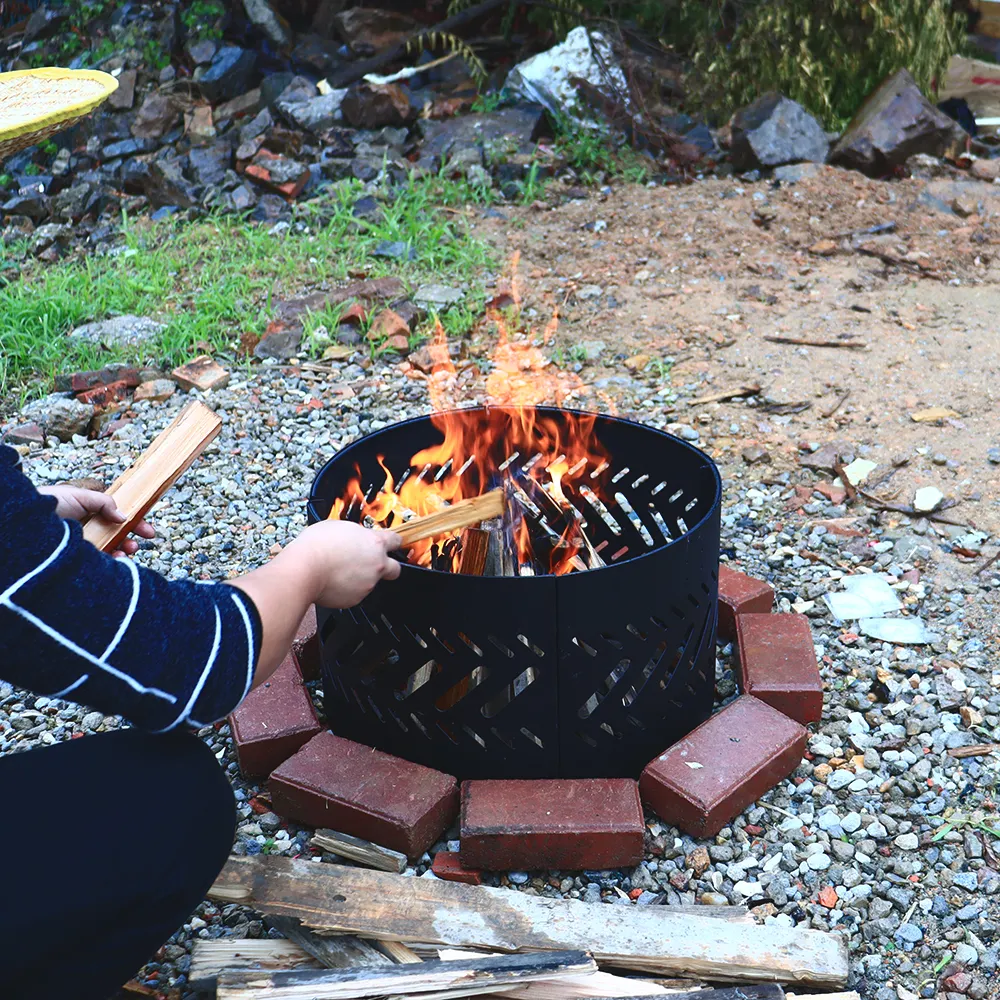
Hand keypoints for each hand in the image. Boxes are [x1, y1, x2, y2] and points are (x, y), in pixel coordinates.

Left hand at [38, 486, 154, 556]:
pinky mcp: (78, 557)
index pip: (119, 518)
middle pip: (117, 536)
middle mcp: (88, 528)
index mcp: (90, 512)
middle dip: (131, 540)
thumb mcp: (78, 495)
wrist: (24, 524)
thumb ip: (103, 502)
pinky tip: (116, 560)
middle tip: (138, 545)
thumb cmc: (48, 505)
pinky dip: (111, 563)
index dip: (135, 524)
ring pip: (110, 550)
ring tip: (127, 552)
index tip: (148, 532)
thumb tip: (124, 516)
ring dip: (123, 551)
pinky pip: (99, 562)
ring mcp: (84, 544)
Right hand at [292, 519, 401, 608]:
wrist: (304, 569)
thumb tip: (355, 537)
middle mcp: (377, 564)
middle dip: (387, 567)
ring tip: (341, 570)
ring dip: (362, 577)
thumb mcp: (338, 526)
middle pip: (395, 568)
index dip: (392, 542)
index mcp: (375, 543)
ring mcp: (368, 583)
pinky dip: (348, 589)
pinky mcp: (356, 598)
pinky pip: (356, 593)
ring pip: (372, 581)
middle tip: (373, 564)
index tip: (390, 544)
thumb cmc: (316, 546)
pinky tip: (335, 580)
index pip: (396, 541)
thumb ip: (355, 533)